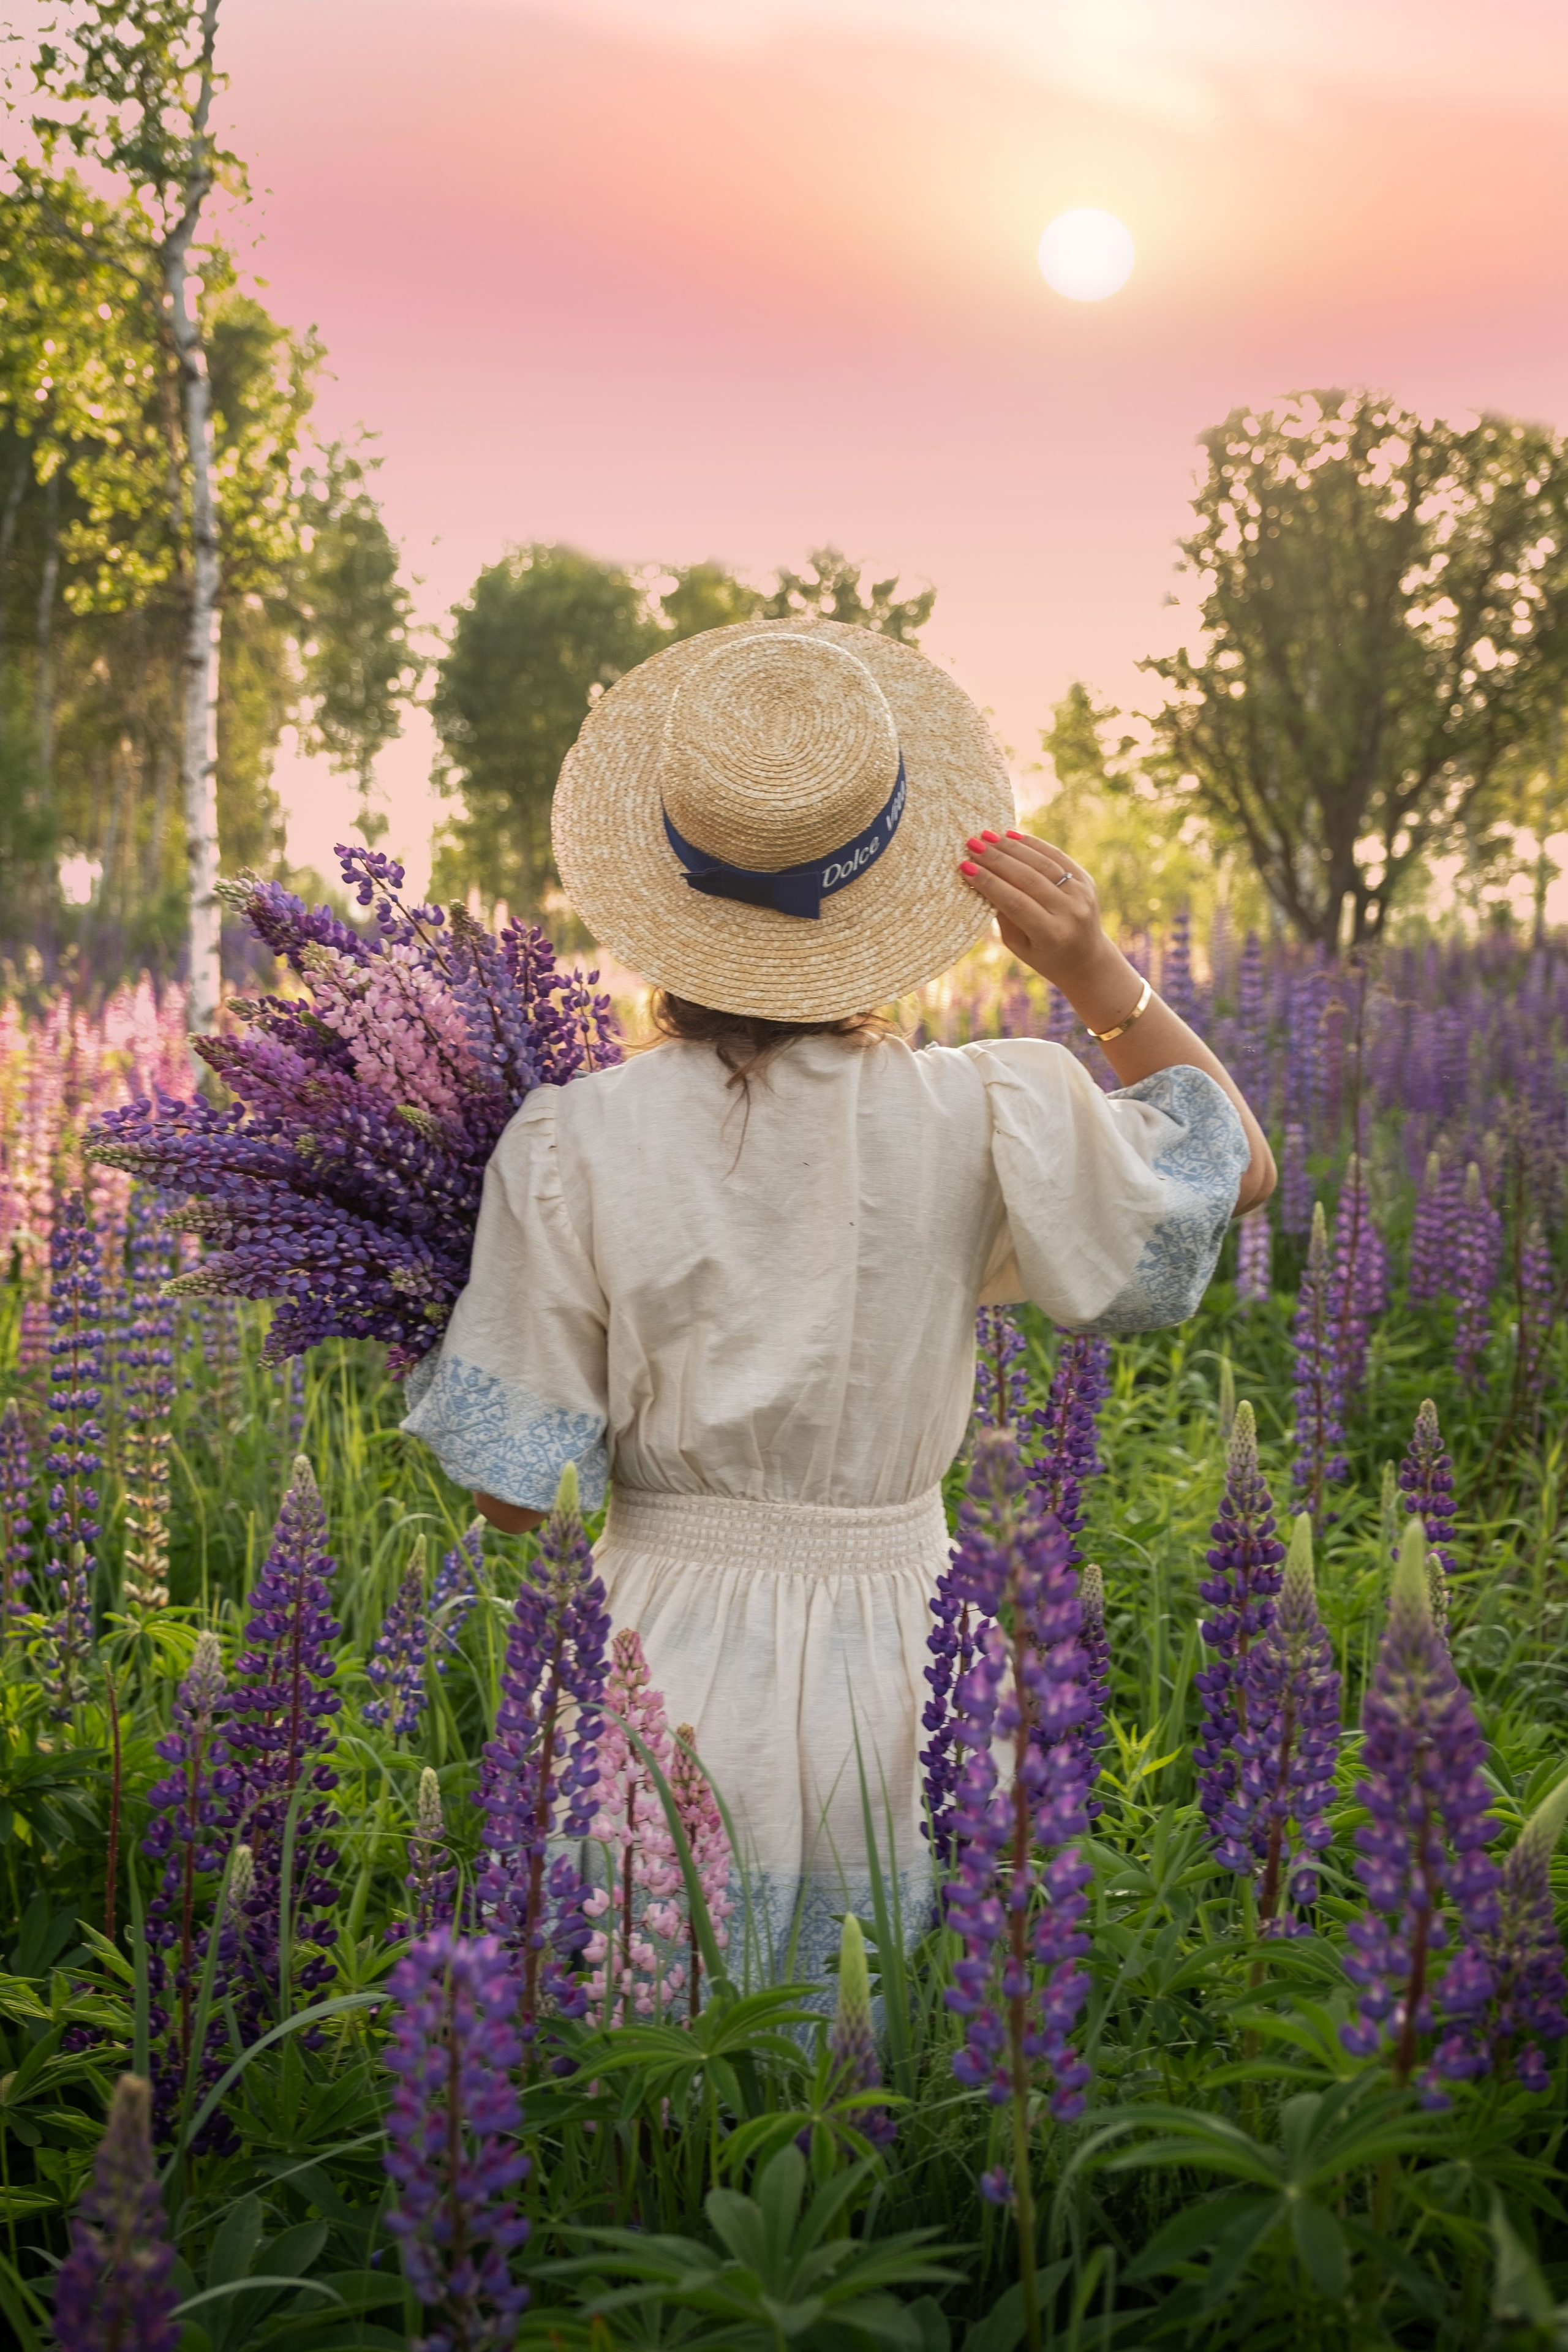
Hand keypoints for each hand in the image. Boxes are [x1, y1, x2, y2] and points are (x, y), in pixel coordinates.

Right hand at [958, 830, 1118, 995]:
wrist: (1086, 959)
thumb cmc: (1044, 956)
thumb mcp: (1019, 946)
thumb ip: (1004, 915)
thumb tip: (982, 879)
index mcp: (1052, 934)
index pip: (1015, 902)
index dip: (989, 883)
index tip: (965, 867)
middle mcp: (1071, 912)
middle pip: (1028, 878)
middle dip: (996, 859)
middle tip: (971, 845)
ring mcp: (1082, 894)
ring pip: (1042, 862)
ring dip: (1011, 847)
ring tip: (986, 837)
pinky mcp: (1086, 880)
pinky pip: (1057, 855)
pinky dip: (1033, 844)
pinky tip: (1011, 835)